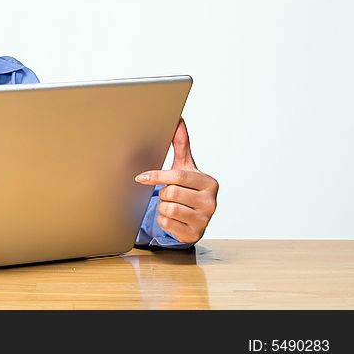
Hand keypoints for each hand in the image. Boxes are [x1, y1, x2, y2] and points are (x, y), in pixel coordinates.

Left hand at [134, 117, 218, 243]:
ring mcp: (205, 220)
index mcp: (210, 182)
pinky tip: (173, 217)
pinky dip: (163, 220)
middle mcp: (212, 202)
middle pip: (170, 193)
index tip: (141, 177)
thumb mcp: (185, 166)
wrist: (194, 216)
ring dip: (162, 207)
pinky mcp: (194, 234)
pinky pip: (166, 224)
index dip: (157, 177)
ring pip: (167, 209)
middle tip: (168, 193)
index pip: (178, 177)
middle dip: (162, 193)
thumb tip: (178, 119)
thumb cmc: (188, 187)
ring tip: (171, 204)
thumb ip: (182, 144)